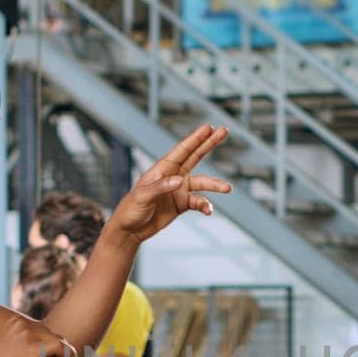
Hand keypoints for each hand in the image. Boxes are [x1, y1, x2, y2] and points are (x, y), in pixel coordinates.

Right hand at [0, 315, 79, 356]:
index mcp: (17, 322)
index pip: (45, 331)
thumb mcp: (8, 350)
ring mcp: (29, 334)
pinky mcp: (34, 348)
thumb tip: (44, 356)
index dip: (53, 347)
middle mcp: (25, 324)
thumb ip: (24, 348)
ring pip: (61, 342)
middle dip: (61, 353)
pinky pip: (62, 350)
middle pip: (54, 335)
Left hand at [106, 124, 231, 244]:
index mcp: (163, 168)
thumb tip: (181, 180)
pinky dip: (205, 206)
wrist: (130, 229)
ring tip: (228, 188)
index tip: (208, 127)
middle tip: (224, 130)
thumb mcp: (143, 196)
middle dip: (210, 144)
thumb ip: (161, 187)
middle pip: (196, 156)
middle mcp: (174, 175)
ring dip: (215, 185)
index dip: (196, 138)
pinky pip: (199, 202)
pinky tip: (208, 211)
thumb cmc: (131, 208)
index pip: (183, 150)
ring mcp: (180, 189)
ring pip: (203, 183)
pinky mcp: (182, 204)